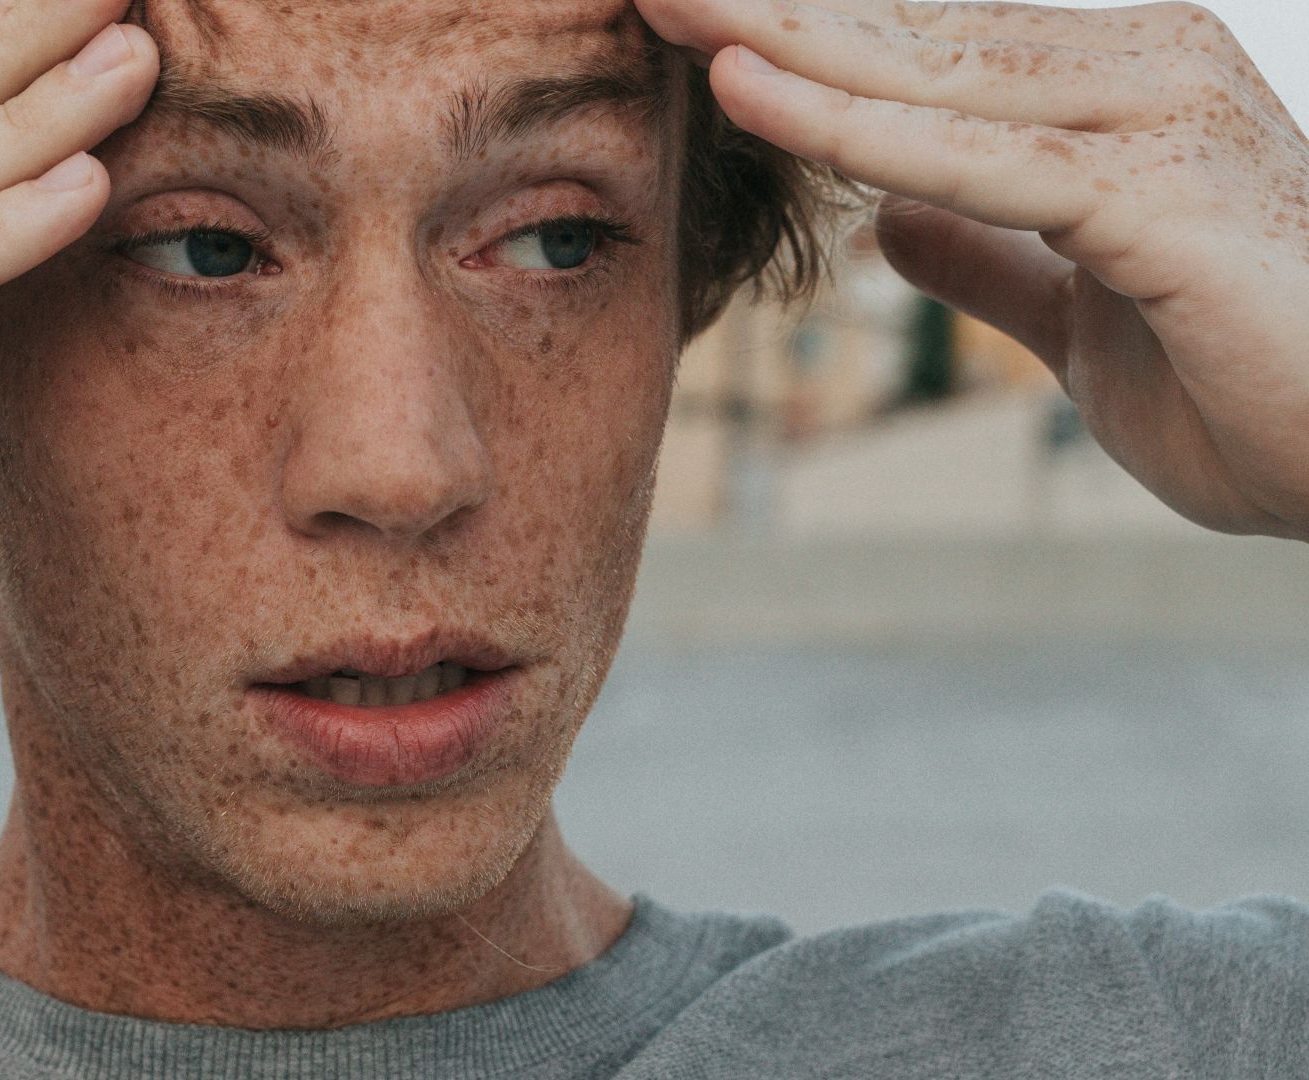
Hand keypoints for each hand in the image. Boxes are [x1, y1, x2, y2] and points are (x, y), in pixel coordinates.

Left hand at [638, 0, 1308, 542]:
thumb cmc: (1247, 379)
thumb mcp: (1076, 315)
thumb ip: (988, 256)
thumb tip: (889, 221)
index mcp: (1105, 91)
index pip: (918, 45)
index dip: (798, 30)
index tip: (689, 15)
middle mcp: (1134, 72)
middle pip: (907, 29)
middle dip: (765, 5)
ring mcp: (1150, 119)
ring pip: (923, 72)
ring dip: (779, 37)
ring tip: (661, 0)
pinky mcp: (1155, 193)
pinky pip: (969, 156)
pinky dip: (849, 126)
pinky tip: (746, 94)